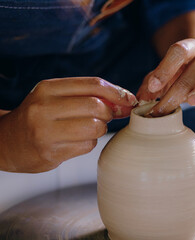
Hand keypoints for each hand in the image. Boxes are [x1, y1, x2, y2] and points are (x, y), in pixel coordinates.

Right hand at [0, 77, 136, 172]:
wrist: (7, 141)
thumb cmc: (41, 116)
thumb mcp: (58, 98)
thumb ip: (89, 95)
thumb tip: (126, 100)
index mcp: (48, 88)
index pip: (93, 84)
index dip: (117, 92)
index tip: (129, 99)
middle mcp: (44, 107)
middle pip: (97, 106)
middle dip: (109, 113)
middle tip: (105, 117)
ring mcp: (46, 131)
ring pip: (95, 128)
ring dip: (100, 129)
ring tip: (88, 129)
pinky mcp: (51, 152)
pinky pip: (87, 146)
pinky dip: (89, 143)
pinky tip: (76, 141)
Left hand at [136, 38, 194, 116]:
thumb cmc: (185, 78)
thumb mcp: (167, 79)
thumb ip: (153, 85)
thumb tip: (140, 99)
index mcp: (189, 48)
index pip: (178, 51)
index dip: (164, 69)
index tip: (153, 89)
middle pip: (193, 70)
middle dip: (175, 93)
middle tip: (162, 111)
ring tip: (192, 101)